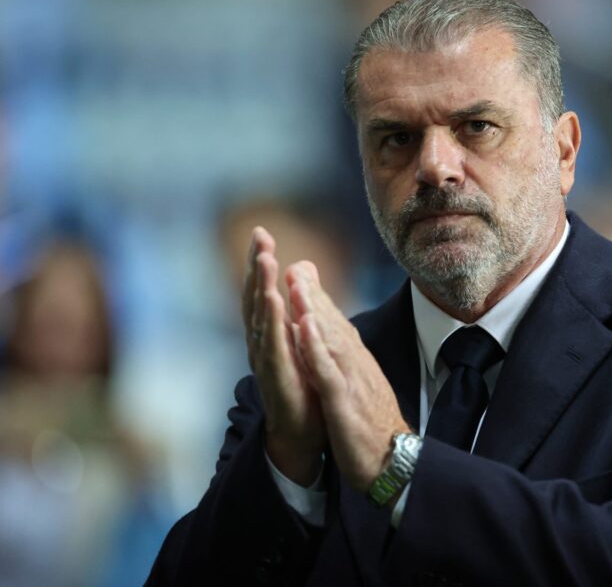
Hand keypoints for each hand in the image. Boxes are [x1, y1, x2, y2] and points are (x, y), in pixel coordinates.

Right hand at [242, 227, 325, 484]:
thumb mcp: (299, 342)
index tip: (262, 233)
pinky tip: (275, 304)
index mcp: (269, 334)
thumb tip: (294, 278)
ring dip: (263, 289)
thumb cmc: (301, 384)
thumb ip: (294, 311)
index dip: (260, 263)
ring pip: (262, 320)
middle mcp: (262, 344)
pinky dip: (274, 325)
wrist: (302, 432)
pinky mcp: (279, 380)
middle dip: (257, 267)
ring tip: (266, 262)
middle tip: (260, 237)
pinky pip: (275, 349)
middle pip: (256, 299)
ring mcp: (268, 363)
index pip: (262, 291)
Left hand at [286, 261, 409, 492]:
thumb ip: (349, 360)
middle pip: (333, 323)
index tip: (300, 271)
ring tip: (296, 285)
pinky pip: (329, 372)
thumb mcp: (361, 385)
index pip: (337, 323)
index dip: (317, 296)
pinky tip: (303, 330)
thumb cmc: (375, 424)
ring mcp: (352, 381)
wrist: (395, 461)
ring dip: (313, 310)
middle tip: (294, 266)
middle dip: (312, 294)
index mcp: (357, 362)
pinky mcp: (346, 402)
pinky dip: (315, 349)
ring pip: (330, 340)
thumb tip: (336, 338)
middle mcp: (356, 364)